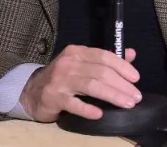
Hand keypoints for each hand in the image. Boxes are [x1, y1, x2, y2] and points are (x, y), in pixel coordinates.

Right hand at [19, 46, 141, 122]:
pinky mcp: (52, 98)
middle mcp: (68, 64)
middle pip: (101, 73)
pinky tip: (99, 114)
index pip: (104, 56)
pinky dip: (88, 109)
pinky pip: (73, 104)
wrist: (31, 92)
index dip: (122, 67)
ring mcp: (59, 81)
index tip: (136, 78)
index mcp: (78, 52)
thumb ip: (106, 60)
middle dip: (122, 85)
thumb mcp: (83, 64)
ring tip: (127, 104)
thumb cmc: (63, 78)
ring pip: (91, 86)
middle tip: (135, 96)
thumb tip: (131, 54)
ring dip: (112, 95)